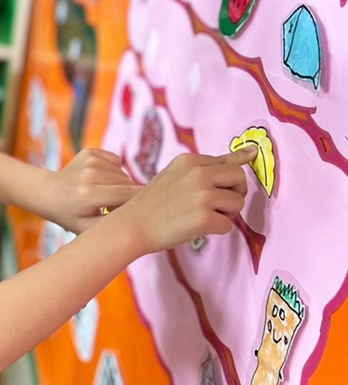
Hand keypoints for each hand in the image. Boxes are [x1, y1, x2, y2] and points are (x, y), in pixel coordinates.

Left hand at [38, 148, 140, 232]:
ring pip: (122, 172)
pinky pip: (116, 161)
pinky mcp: (90, 152)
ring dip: (120, 183)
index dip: (138, 201)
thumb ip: (113, 224)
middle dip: (128, 194)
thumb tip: (138, 215)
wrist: (48, 192)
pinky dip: (113, 171)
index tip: (145, 209)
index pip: (127, 195)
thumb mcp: (88, 229)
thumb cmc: (69, 215)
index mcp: (89, 195)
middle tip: (115, 205)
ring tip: (105, 193)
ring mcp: (89, 160)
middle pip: (127, 182)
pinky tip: (100, 180)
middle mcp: (90, 174)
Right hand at [117, 147, 256, 254]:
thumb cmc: (151, 204)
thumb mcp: (174, 175)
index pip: (227, 161)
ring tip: (202, 217)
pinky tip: (197, 229)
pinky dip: (216, 231)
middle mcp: (199, 174)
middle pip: (240, 179)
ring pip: (238, 203)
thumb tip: (247, 154)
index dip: (240, 163)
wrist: (131, 226)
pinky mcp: (204, 218)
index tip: (253, 153)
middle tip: (219, 205)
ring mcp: (202, 195)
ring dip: (226, 214)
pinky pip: (228, 226)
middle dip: (235, 193)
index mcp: (190, 161)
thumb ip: (204, 168)